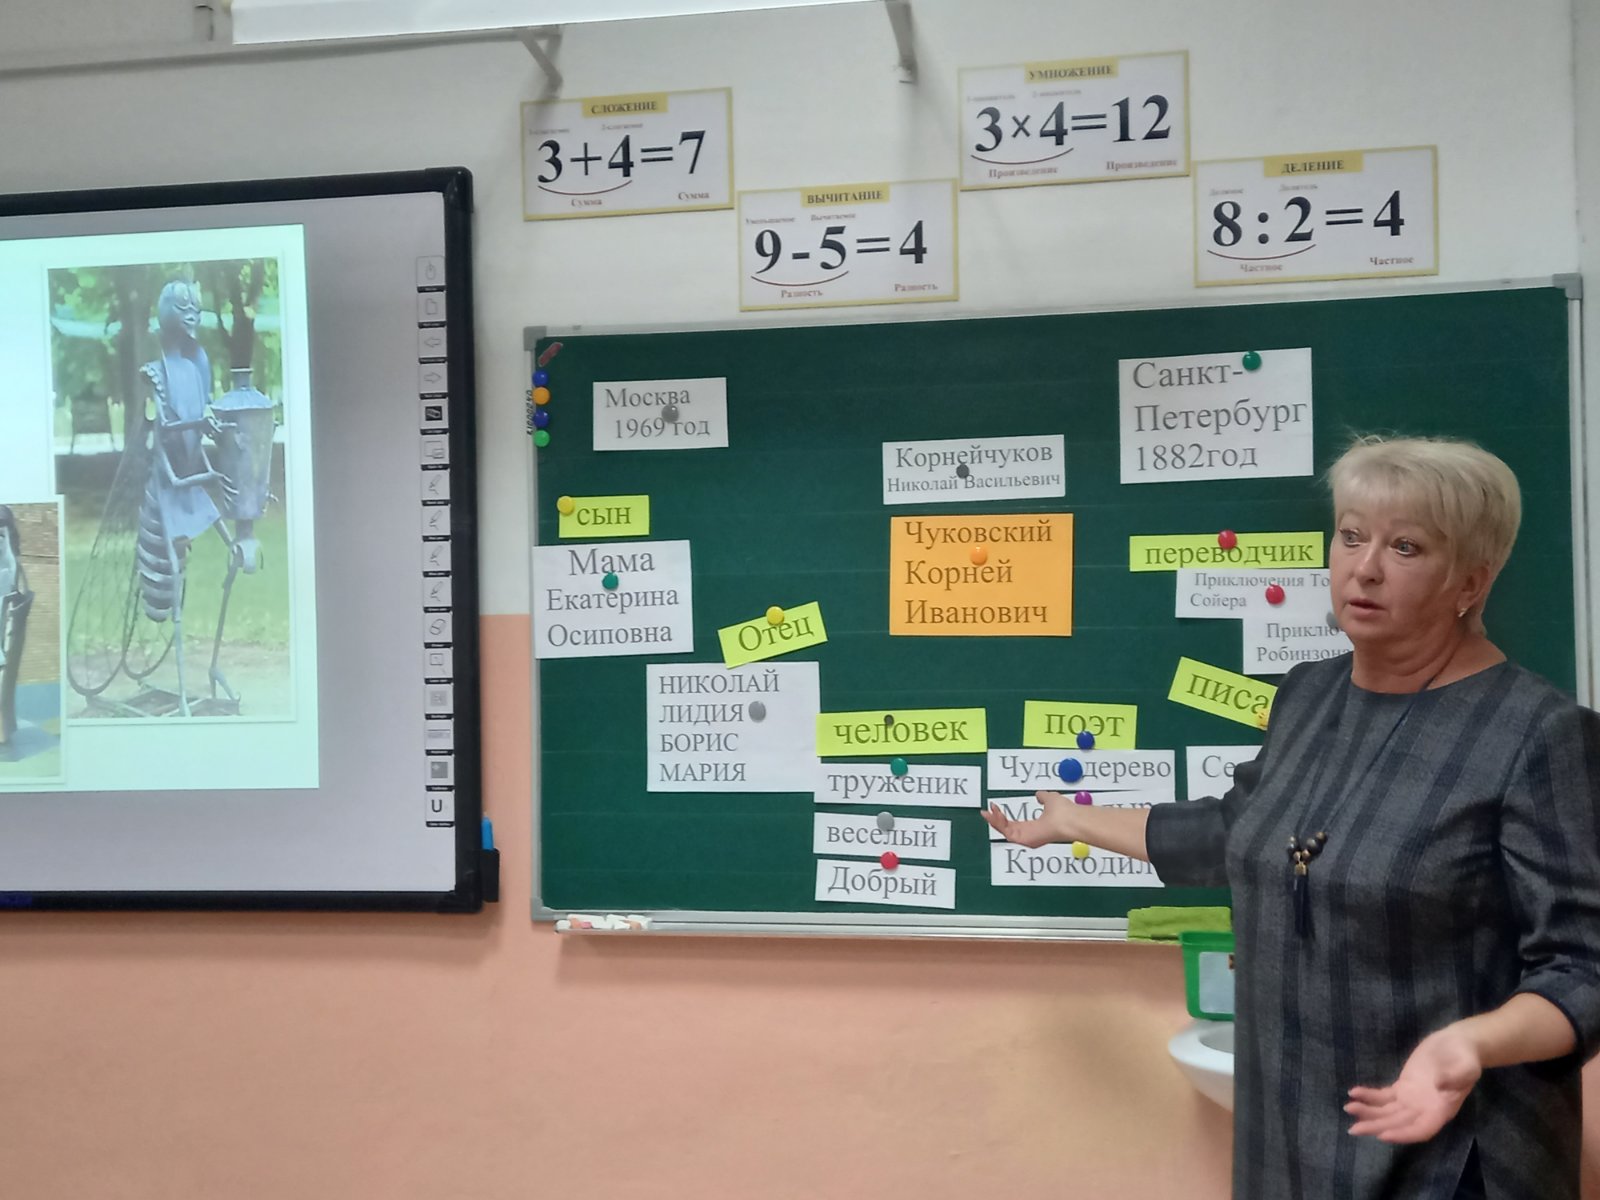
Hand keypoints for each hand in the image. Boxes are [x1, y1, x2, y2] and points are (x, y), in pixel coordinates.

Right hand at [981, 790, 1073, 847]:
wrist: (1069, 819)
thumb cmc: (1064, 812)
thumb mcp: (1050, 799)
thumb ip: (1043, 797)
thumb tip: (1039, 794)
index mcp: (1035, 827)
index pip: (1014, 824)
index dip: (1004, 816)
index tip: (996, 807)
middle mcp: (1030, 834)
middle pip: (1007, 829)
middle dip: (996, 819)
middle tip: (988, 810)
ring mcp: (1027, 838)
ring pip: (1005, 831)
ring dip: (995, 821)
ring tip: (988, 812)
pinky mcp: (1024, 839)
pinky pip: (1006, 832)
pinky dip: (999, 823)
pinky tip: (994, 814)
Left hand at [1345, 1026, 1482, 1142]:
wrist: (1458, 1044)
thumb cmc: (1465, 1057)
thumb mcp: (1466, 1066)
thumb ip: (1455, 1077)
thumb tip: (1440, 1084)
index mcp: (1441, 1110)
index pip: (1421, 1130)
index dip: (1403, 1134)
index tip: (1383, 1135)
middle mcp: (1425, 1110)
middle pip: (1398, 1124)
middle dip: (1377, 1126)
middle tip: (1353, 1129)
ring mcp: (1412, 1100)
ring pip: (1388, 1112)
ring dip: (1369, 1112)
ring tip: (1348, 1109)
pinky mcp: (1403, 1087)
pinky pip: (1384, 1096)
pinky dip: (1369, 1096)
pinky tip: (1354, 1093)